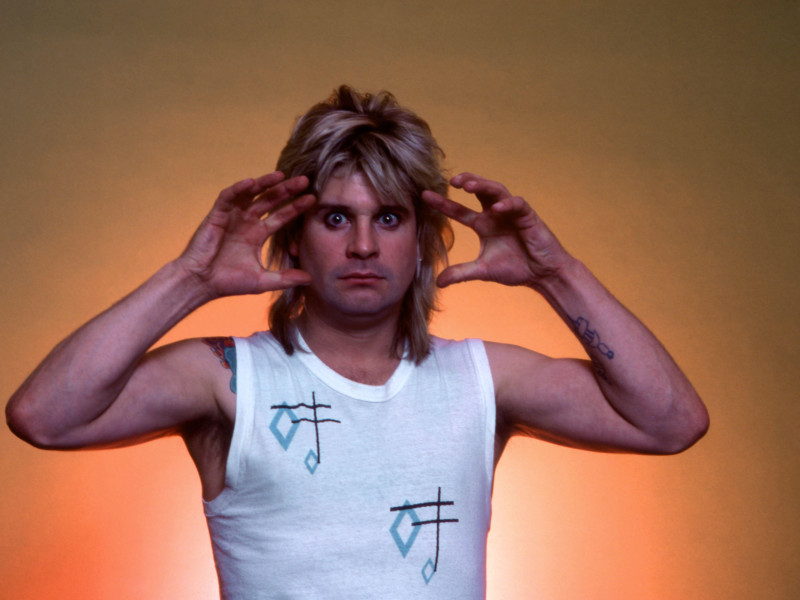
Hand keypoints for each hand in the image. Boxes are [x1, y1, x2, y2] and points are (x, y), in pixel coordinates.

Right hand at [178, 172, 314, 298]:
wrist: (201, 283)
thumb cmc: (229, 282)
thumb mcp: (263, 280)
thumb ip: (286, 278)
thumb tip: (311, 279)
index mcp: (257, 233)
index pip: (281, 216)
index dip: (295, 207)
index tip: (312, 199)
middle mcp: (246, 222)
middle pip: (270, 200)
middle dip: (286, 190)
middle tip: (304, 181)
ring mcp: (232, 216)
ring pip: (251, 194)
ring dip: (265, 183)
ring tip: (281, 175)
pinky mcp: (217, 215)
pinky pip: (228, 197)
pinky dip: (239, 189)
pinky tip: (251, 182)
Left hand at [422, 173, 568, 288]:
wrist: (543, 274)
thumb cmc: (516, 268)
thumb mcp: (483, 271)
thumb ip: (461, 273)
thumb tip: (438, 282)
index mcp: (484, 224)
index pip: (459, 211)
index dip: (443, 203)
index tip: (425, 195)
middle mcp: (495, 214)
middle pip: (479, 190)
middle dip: (466, 181)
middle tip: (452, 180)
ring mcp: (512, 213)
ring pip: (497, 191)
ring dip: (483, 186)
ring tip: (468, 186)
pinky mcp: (529, 216)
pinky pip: (518, 205)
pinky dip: (508, 205)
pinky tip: (497, 208)